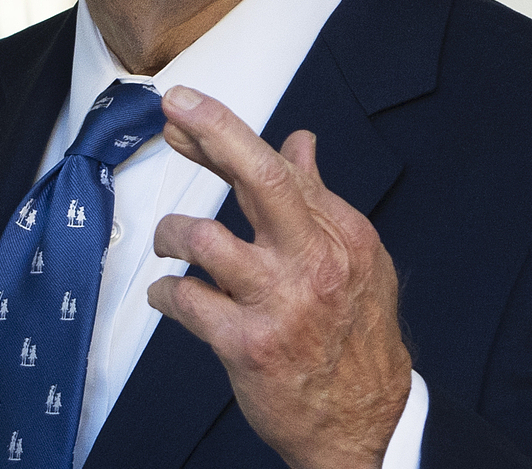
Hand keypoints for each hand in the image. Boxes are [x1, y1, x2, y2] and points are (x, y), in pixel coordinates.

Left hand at [145, 86, 412, 468]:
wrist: (365, 423)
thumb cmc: (356, 339)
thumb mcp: (358, 260)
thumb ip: (319, 200)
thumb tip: (300, 145)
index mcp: (342, 236)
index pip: (279, 167)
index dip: (225, 133)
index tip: (190, 113)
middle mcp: (314, 263)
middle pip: (261, 178)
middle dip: (213, 133)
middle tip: (175, 108)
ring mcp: (280, 304)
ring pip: (206, 239)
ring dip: (173, 233)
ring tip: (171, 241)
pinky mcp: (247, 346)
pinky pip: (187, 301)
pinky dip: (166, 294)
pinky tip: (168, 295)